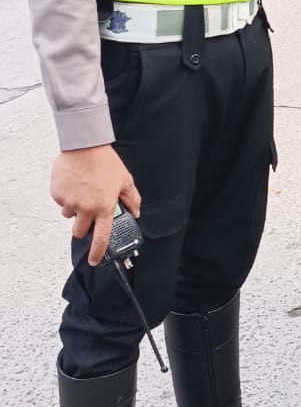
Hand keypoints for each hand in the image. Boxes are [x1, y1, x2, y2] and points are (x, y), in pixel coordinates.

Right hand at [51, 145, 140, 265]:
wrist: (84, 145)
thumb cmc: (105, 162)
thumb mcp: (125, 180)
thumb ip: (132, 199)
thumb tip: (136, 212)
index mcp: (104, 207)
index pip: (101, 238)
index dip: (97, 253)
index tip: (94, 261)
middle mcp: (86, 208)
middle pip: (80, 232)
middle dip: (83, 227)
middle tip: (88, 214)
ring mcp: (70, 201)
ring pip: (69, 215)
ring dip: (75, 209)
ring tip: (82, 191)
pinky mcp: (58, 193)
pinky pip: (60, 201)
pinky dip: (66, 195)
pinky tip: (74, 183)